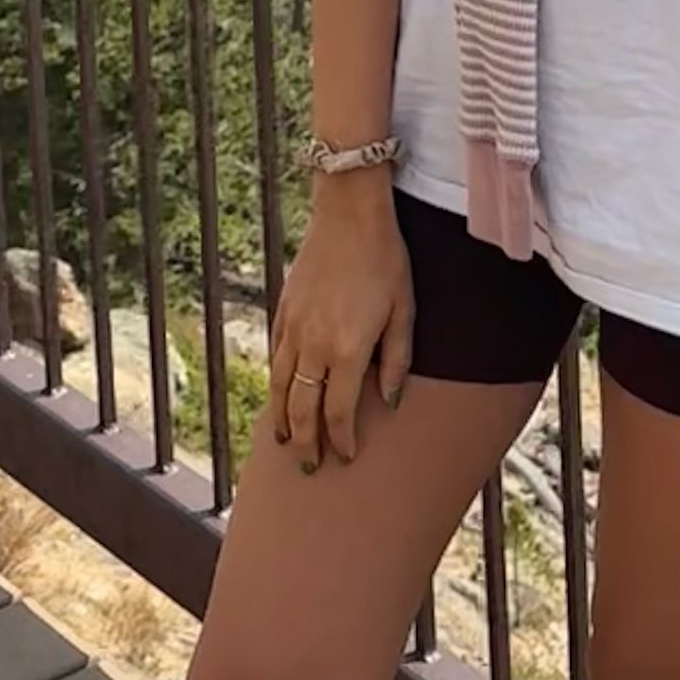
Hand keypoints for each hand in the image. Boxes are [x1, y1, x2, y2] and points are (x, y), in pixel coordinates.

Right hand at [267, 177, 412, 471]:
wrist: (349, 212)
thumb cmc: (385, 258)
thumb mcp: (404, 309)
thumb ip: (396, 360)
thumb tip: (389, 402)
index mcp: (347, 350)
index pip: (339, 413)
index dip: (341, 441)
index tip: (345, 457)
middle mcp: (314, 345)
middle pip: (302, 410)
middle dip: (306, 443)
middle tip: (310, 466)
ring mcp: (293, 327)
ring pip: (280, 387)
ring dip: (281, 420)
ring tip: (284, 443)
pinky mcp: (283, 309)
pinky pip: (274, 357)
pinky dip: (275, 383)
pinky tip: (279, 394)